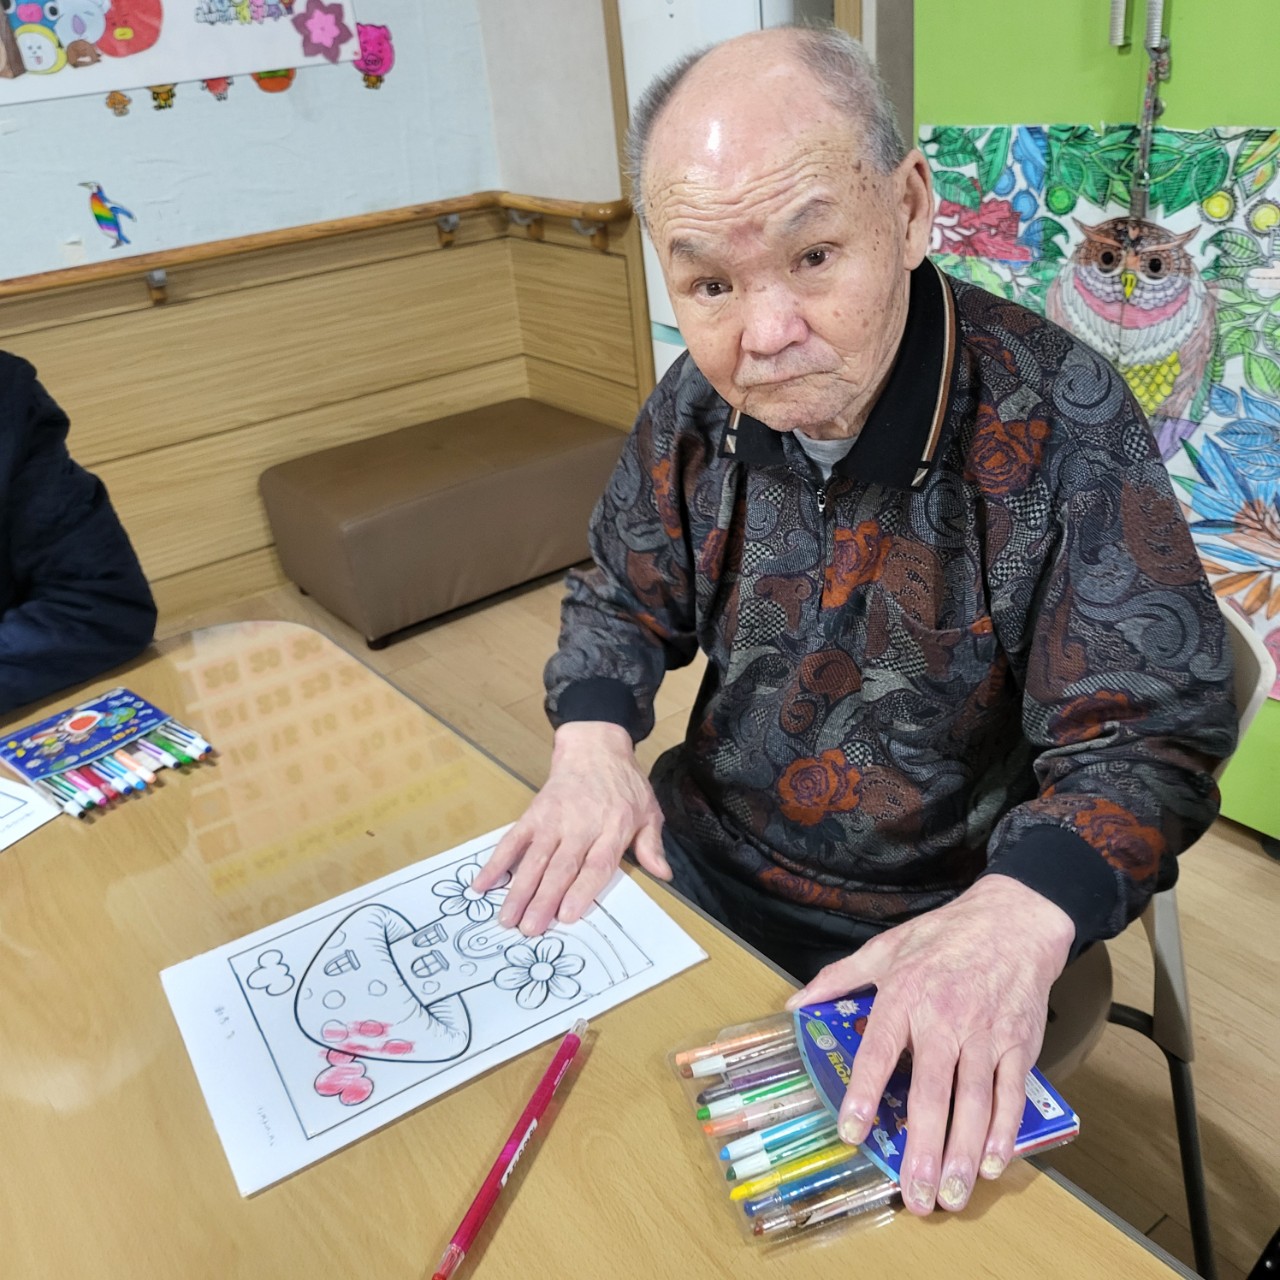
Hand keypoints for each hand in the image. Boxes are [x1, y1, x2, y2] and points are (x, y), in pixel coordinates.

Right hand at [470, 721, 671, 935]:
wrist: (595, 746)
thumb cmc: (624, 784)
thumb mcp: (648, 810)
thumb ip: (652, 845)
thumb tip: (664, 875)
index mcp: (613, 827)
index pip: (596, 864)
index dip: (581, 890)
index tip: (567, 915)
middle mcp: (581, 825)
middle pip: (561, 867)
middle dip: (544, 900)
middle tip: (530, 929)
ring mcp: (554, 819)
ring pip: (534, 858)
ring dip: (519, 890)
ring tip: (507, 918)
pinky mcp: (534, 813)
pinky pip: (513, 840)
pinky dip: (497, 862)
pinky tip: (483, 884)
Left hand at [785, 875, 1073, 1215]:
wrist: (1011, 921)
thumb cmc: (943, 936)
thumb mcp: (885, 948)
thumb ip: (838, 979)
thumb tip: (795, 1005)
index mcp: (904, 995)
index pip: (880, 1051)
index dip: (865, 1093)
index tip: (852, 1132)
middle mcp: (944, 1019)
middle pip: (932, 1091)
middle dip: (922, 1147)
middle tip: (914, 1195)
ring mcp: (984, 1034)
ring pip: (974, 1102)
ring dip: (964, 1153)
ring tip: (951, 1195)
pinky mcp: (1018, 1043)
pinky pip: (1011, 1093)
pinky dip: (1004, 1132)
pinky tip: (993, 1163)